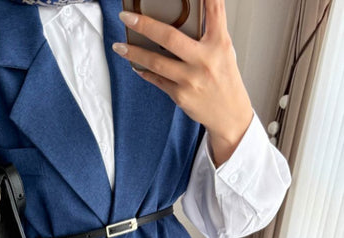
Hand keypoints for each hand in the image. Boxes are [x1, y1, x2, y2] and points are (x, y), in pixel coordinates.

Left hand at [113, 0, 253, 165]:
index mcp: (220, 43)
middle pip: (169, 38)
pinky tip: (135, 64)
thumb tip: (180, 18)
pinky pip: (157, 80)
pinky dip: (145, 71)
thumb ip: (207, 34)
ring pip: (156, 62)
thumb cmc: (224, 79)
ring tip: (119, 46)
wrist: (229, 114)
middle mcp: (205, 60)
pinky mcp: (181, 95)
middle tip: (126, 17)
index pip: (214, 10)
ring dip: (134, 52)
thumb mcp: (224, 51)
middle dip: (144, 25)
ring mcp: (191, 79)